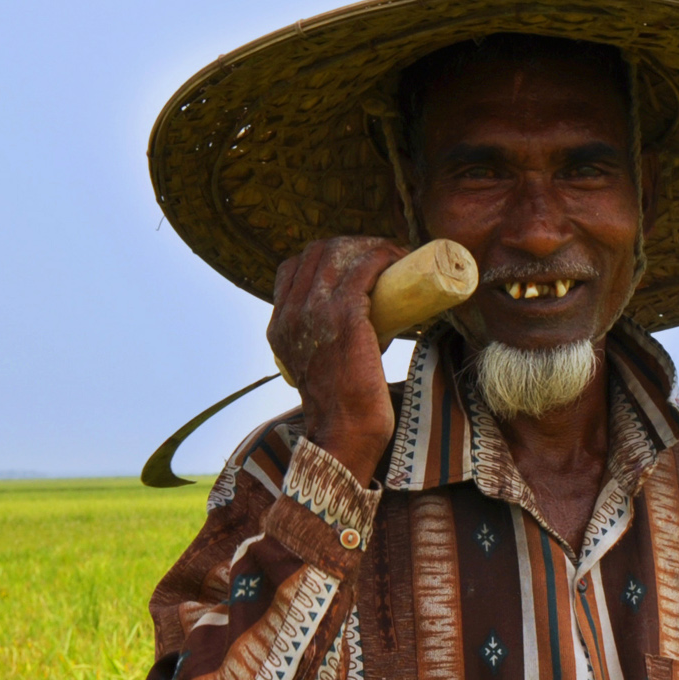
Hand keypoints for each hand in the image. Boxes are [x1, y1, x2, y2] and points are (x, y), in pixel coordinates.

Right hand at [267, 236, 406, 481]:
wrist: (343, 434)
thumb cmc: (343, 409)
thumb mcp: (320, 368)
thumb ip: (327, 348)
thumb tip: (372, 330)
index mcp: (279, 325)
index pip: (293, 267)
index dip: (328, 256)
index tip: (358, 262)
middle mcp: (290, 313)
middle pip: (318, 252)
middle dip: (353, 245)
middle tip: (386, 256)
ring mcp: (315, 312)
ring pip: (340, 254)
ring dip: (371, 246)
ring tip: (397, 256)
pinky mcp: (346, 317)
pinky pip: (363, 268)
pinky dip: (382, 256)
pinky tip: (399, 259)